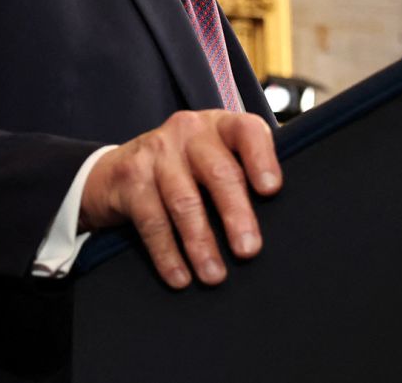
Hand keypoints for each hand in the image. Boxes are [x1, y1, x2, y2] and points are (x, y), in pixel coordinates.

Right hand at [79, 110, 280, 287]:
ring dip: (201, 243)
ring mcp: (157, 151)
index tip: (271, 190)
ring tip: (215, 275)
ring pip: (185, 200)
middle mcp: (189, 130)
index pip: (247, 131)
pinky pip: (152, 221)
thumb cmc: (185, 170)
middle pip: (219, 172)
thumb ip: (244, 173)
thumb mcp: (214, 159)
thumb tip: (285, 216)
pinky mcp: (130, 176)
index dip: (262, 158)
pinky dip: (167, 253)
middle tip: (249, 251)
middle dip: (236, 215)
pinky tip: (180, 276)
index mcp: (220, 125)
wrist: (116, 171)